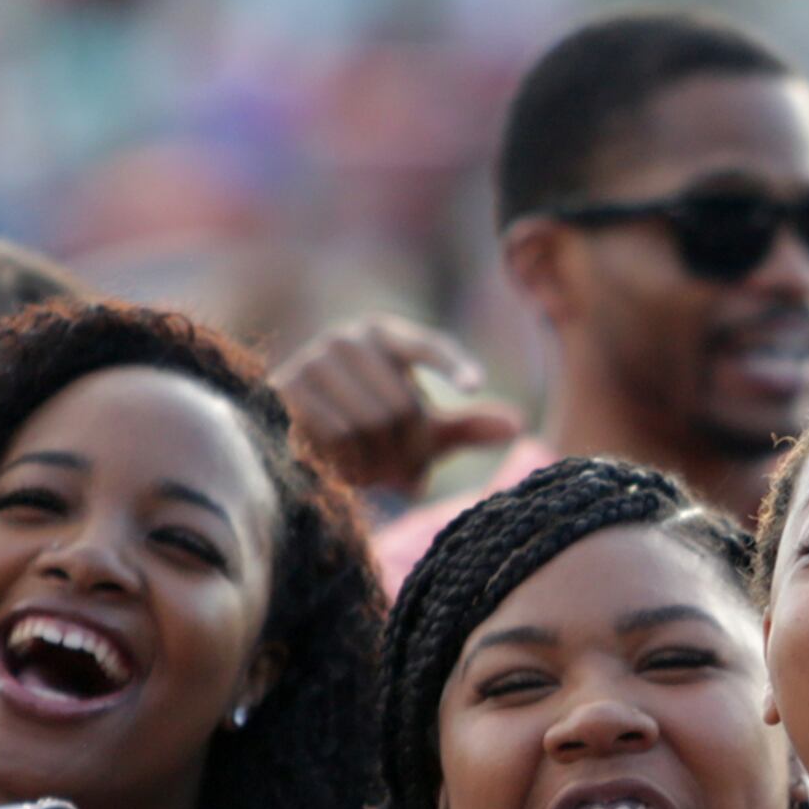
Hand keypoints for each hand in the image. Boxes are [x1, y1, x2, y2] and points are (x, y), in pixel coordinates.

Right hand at [276, 315, 525, 494]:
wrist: (302, 433)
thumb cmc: (375, 425)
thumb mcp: (424, 428)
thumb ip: (467, 425)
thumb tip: (519, 426)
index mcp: (388, 334)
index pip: (427, 347)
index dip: (452, 365)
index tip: (474, 385)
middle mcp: (350, 337)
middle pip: (402, 408)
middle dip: (409, 451)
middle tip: (408, 474)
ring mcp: (316, 358)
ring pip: (370, 425)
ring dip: (379, 463)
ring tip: (377, 474)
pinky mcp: (289, 387)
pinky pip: (335, 436)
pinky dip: (348, 463)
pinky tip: (347, 471)